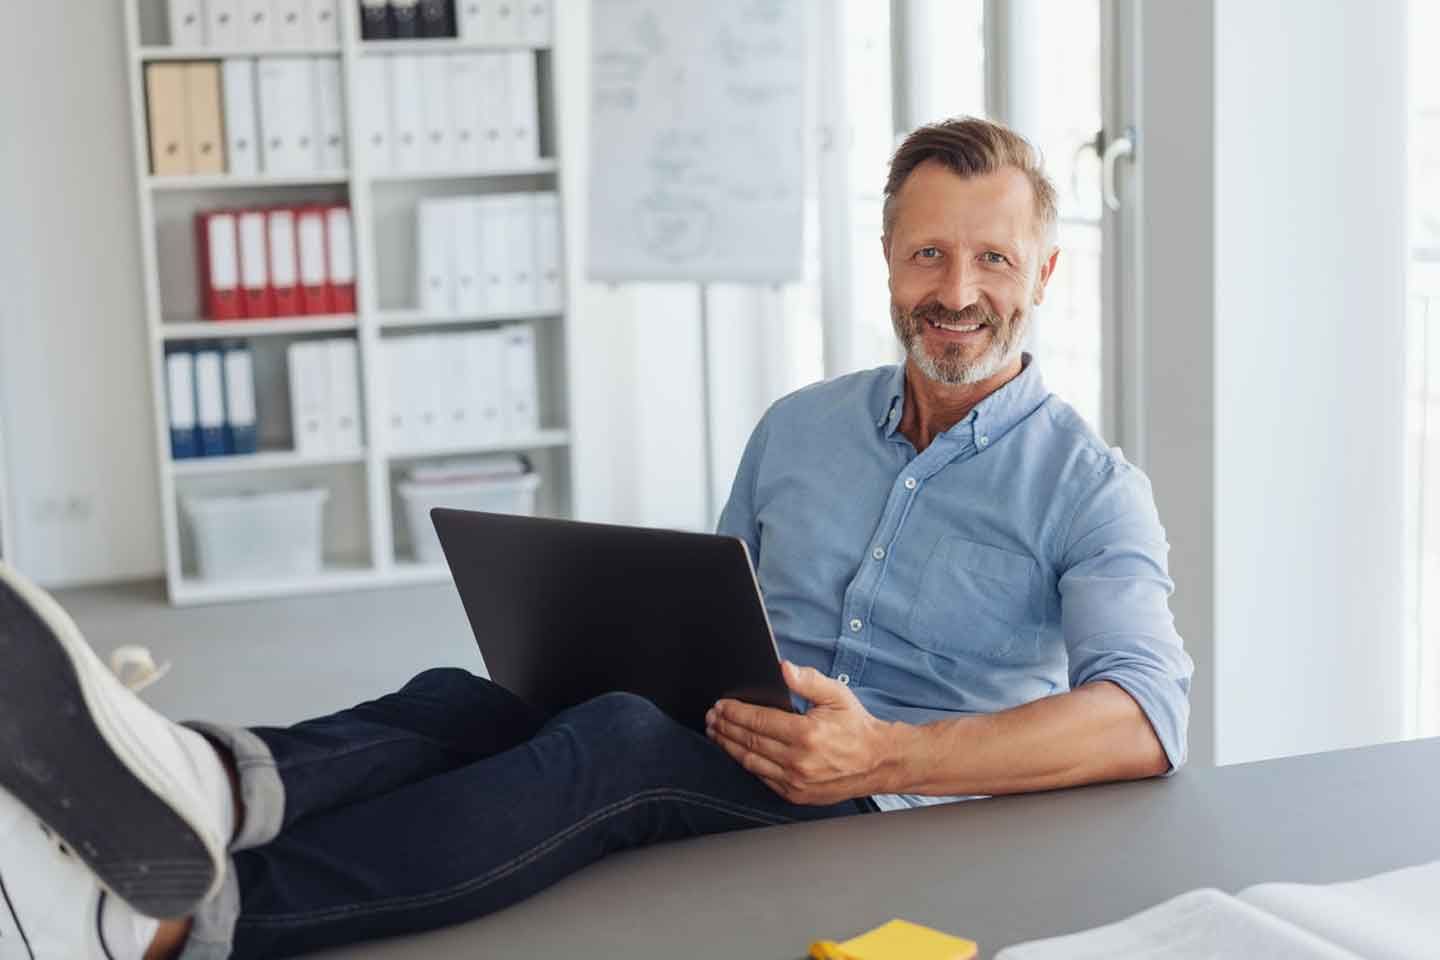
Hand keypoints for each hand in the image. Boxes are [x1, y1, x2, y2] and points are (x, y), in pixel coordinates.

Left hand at [706, 660, 894, 804]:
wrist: (878, 762)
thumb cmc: (857, 726)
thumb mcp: (837, 695)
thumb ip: (809, 680)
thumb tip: (784, 668)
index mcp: (806, 734)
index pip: (758, 721)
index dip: (735, 712)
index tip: (721, 705)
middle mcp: (798, 761)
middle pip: (749, 741)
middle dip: (725, 727)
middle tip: (712, 717)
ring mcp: (796, 781)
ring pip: (751, 762)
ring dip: (729, 746)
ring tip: (716, 733)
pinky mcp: (796, 795)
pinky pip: (763, 778)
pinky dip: (746, 764)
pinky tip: (738, 752)